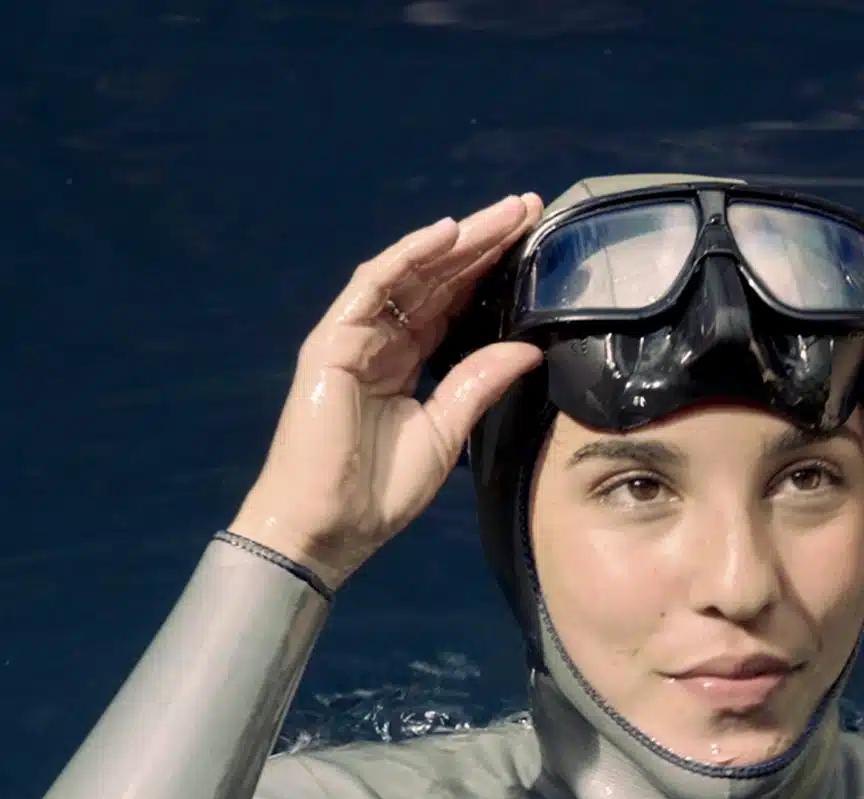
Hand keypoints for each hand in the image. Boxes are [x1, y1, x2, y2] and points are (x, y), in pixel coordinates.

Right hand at [230, 193, 545, 589]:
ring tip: (504, 214)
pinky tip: (447, 234)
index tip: (534, 241)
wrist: (328, 526)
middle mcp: (381, 339)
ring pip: (411, 272)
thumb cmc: (378, 491)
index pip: (453, 302)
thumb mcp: (446, 432)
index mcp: (406, 360)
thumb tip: (529, 348)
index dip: (491, 270)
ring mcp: (354, 336)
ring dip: (457, 240)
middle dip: (484, 242)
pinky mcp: (332, 341)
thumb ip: (479, 384)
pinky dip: (409, 256)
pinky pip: (373, 287)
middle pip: (437, 278)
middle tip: (529, 207)